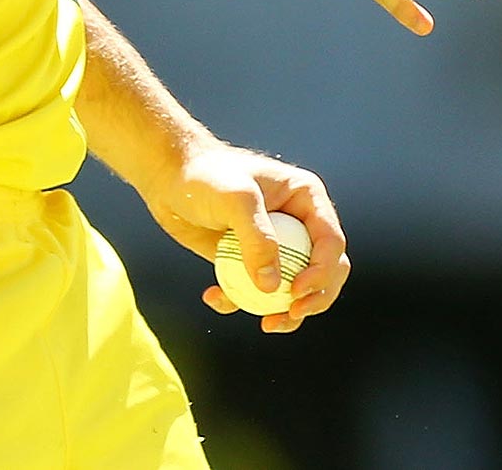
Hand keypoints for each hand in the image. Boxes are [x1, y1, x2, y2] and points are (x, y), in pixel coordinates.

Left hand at [133, 141, 348, 334]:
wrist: (170, 177)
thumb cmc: (206, 176)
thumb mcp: (236, 199)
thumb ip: (257, 238)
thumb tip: (273, 287)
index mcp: (307, 200)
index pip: (330, 242)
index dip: (322, 272)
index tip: (295, 292)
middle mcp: (298, 223)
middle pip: (325, 270)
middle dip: (315, 298)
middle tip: (290, 313)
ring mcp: (276, 244)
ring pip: (295, 288)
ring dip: (285, 312)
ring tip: (266, 324)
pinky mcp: (250, 260)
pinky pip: (257, 291)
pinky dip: (240, 303)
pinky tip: (214, 297)